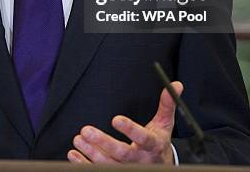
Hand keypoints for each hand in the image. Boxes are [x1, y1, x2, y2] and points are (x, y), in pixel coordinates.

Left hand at [68, 81, 182, 163]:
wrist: (158, 167)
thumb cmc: (157, 142)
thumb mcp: (164, 124)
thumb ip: (167, 105)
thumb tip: (175, 84)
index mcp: (152, 145)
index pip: (143, 137)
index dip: (130, 129)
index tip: (115, 119)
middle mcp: (140, 160)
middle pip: (122, 153)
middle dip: (103, 142)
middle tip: (86, 130)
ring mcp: (128, 168)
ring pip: (108, 164)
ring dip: (91, 153)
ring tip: (78, 139)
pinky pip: (98, 171)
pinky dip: (84, 164)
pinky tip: (73, 154)